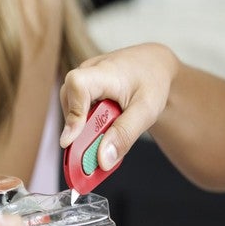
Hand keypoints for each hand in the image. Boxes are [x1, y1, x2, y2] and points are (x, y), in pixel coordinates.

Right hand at [59, 43, 177, 166]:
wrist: (155, 65)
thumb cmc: (152, 82)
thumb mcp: (147, 111)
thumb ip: (125, 134)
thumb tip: (103, 160)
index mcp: (106, 71)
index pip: (78, 86)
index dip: (72, 114)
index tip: (71, 141)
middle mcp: (89, 71)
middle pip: (69, 102)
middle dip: (79, 131)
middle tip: (93, 154)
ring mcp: (84, 78)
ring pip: (72, 108)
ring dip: (85, 129)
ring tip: (106, 140)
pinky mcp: (84, 87)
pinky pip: (78, 109)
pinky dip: (88, 126)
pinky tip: (104, 133)